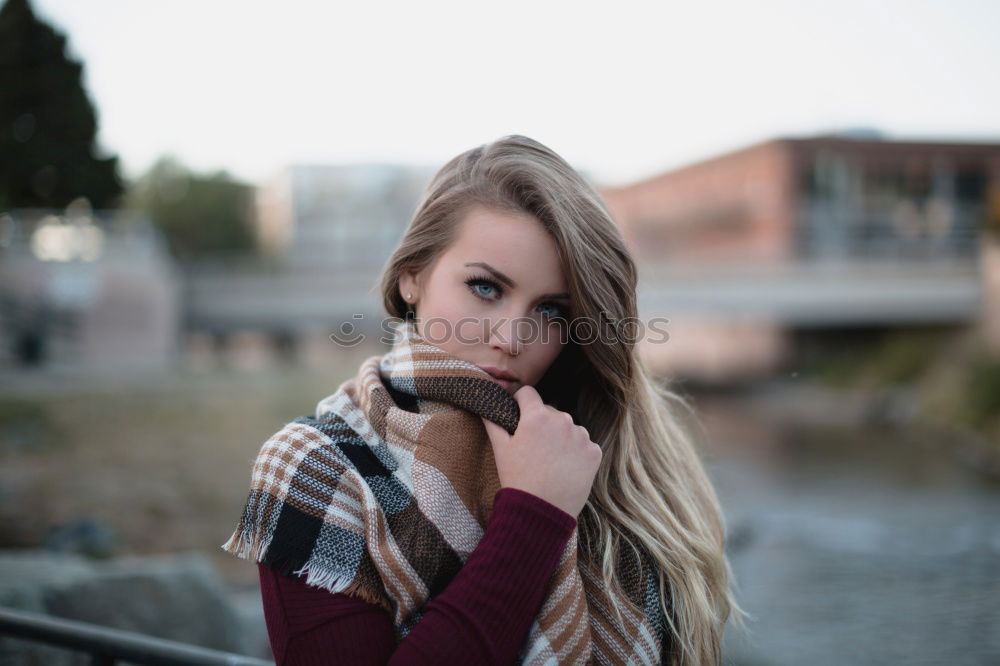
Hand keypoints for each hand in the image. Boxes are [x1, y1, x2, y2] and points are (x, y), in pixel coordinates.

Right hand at [481, 384, 601, 517]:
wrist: (541, 512)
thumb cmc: (517, 479)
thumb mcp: (500, 449)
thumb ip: (493, 423)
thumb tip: (483, 407)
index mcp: (536, 416)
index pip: (528, 394)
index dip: (520, 402)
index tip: (518, 413)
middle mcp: (562, 420)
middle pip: (550, 412)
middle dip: (542, 424)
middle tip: (534, 448)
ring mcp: (581, 436)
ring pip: (569, 428)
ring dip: (561, 438)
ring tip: (550, 462)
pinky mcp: (594, 452)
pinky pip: (584, 445)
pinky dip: (576, 454)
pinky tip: (565, 469)